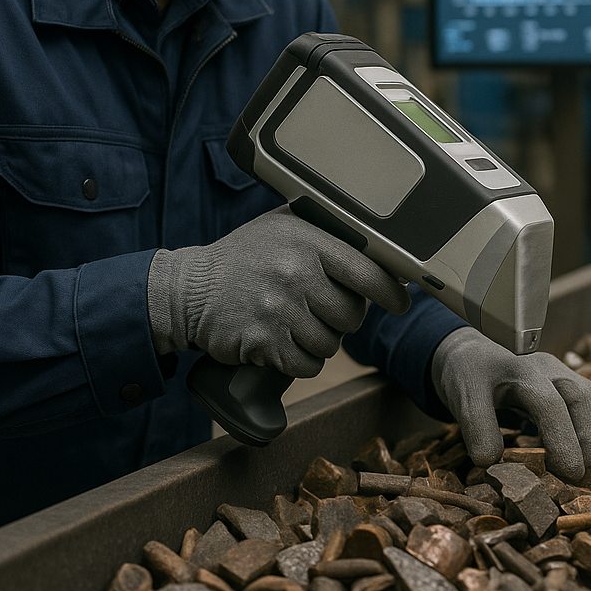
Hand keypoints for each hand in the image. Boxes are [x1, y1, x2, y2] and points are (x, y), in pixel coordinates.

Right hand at [147, 205, 409, 376]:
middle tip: (322, 309)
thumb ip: (326, 229)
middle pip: (352, 315)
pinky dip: (301, 361)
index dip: (391, 291)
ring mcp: (278, 310)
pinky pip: (307, 365)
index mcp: (307, 241)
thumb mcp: (283, 225)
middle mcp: (295, 273)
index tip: (400, 301)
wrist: (189, 290)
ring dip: (320, 340)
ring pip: (331, 344)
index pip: (367, 271)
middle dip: (343, 318)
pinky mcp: (263, 343)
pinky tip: (284, 342)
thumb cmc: (245, 255)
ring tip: (296, 322)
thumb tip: (382, 244)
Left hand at [431, 327, 590, 480]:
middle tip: (574, 475)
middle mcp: (548, 368)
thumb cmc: (468, 376)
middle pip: (582, 398)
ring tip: (581, 464)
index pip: (549, 403)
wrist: (472, 354)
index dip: (561, 439)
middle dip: (585, 440)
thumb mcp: (463, 399)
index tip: (566, 473)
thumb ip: (476, 428)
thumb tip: (492, 462)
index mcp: (520, 370)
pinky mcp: (571, 384)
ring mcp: (562, 374)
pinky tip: (585, 450)